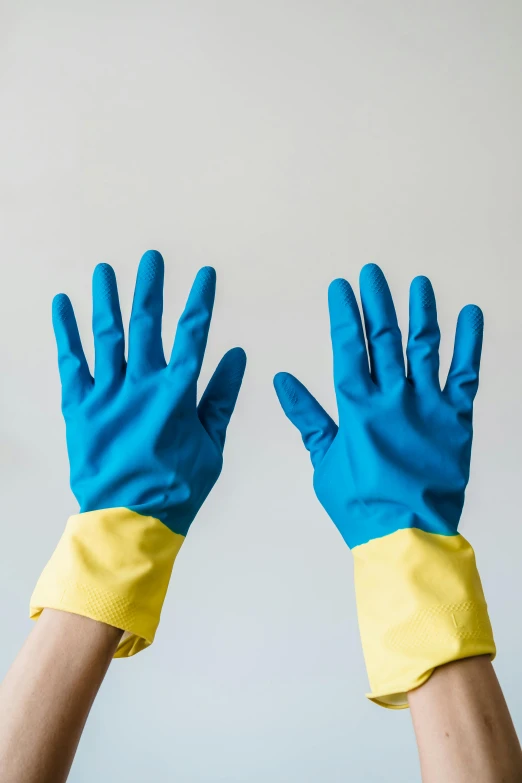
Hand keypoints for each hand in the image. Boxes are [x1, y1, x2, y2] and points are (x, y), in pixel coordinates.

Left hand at [31, 250, 245, 655]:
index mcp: (177, 392)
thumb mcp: (212, 445)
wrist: (130, 520)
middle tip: (151, 258)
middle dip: (150, 287)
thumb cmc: (176, 488)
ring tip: (105, 270)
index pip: (193, 334)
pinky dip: (66, 331)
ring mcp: (107, 393)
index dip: (200, 301)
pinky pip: (71, 361)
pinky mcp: (79, 406)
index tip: (205, 275)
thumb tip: (238, 357)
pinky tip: (63, 304)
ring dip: (106, 299)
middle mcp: (141, 384)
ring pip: (107, 334)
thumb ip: (222, 397)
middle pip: (146, 323)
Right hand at [274, 264, 494, 706]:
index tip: (342, 287)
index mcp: (358, 406)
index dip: (345, 313)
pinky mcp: (457, 419)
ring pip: (425, 346)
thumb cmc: (360, 503)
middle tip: (374, 273)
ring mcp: (428, 405)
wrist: (405, 534)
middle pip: (385, 337)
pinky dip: (469, 343)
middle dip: (378, 302)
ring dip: (421, 312)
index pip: (348, 346)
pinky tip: (470, 315)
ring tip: (419, 284)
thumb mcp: (323, 460)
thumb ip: (306, 417)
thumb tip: (282, 382)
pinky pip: (466, 374)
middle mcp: (393, 397)